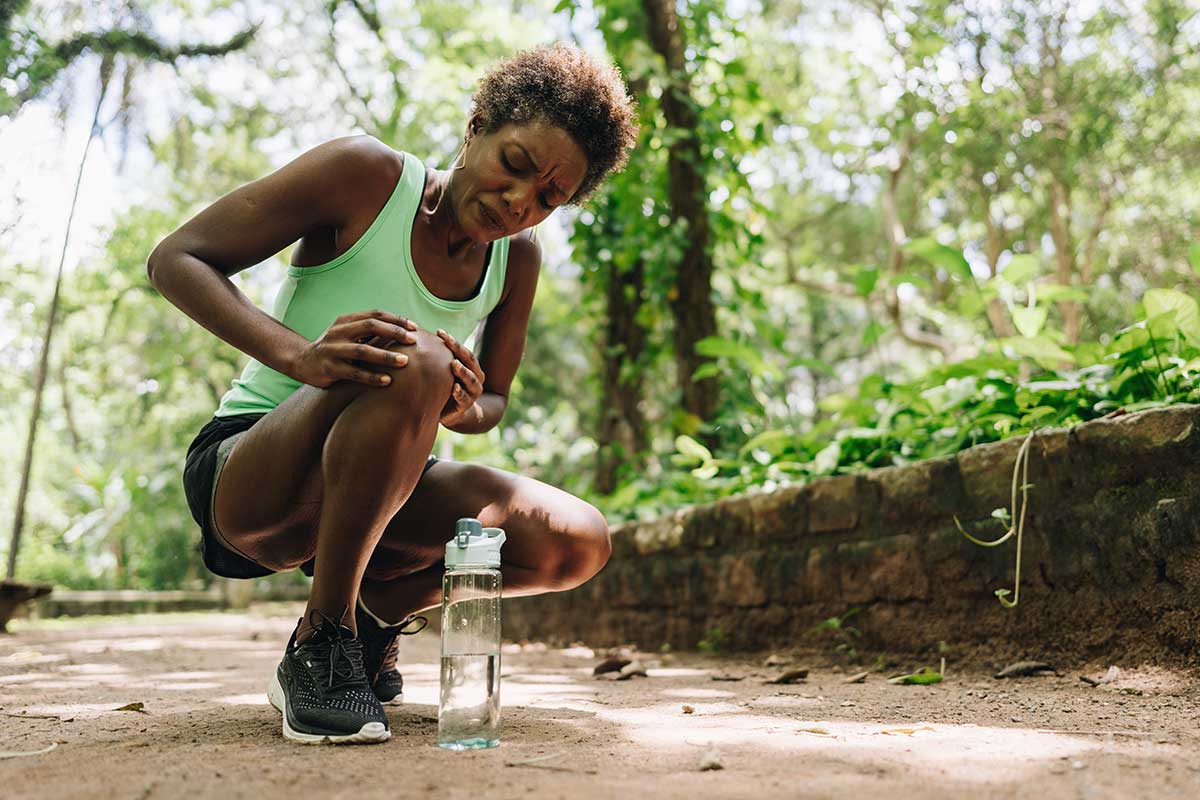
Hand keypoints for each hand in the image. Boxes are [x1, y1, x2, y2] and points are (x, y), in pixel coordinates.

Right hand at [291, 310, 418, 387]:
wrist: (302, 362)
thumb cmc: (334, 349)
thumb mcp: (348, 335)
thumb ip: (368, 332)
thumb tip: (403, 332)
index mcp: (346, 321)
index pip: (375, 315)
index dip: (396, 320)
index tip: (415, 327)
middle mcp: (338, 332)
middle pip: (370, 326)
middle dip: (394, 333)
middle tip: (413, 341)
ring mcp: (332, 350)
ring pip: (363, 350)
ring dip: (385, 355)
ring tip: (405, 361)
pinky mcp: (329, 368)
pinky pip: (354, 373)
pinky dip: (372, 377)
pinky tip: (387, 381)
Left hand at [436, 328, 484, 425]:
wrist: (451, 415)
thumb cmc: (444, 389)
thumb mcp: (443, 373)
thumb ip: (437, 359)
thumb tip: (415, 337)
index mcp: (471, 368)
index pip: (464, 351)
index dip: (453, 342)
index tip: (440, 332)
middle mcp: (475, 378)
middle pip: (470, 361)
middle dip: (458, 350)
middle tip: (447, 341)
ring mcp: (472, 393)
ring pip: (471, 380)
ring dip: (463, 371)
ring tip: (454, 363)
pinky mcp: (465, 407)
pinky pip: (464, 399)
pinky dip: (459, 393)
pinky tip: (454, 388)